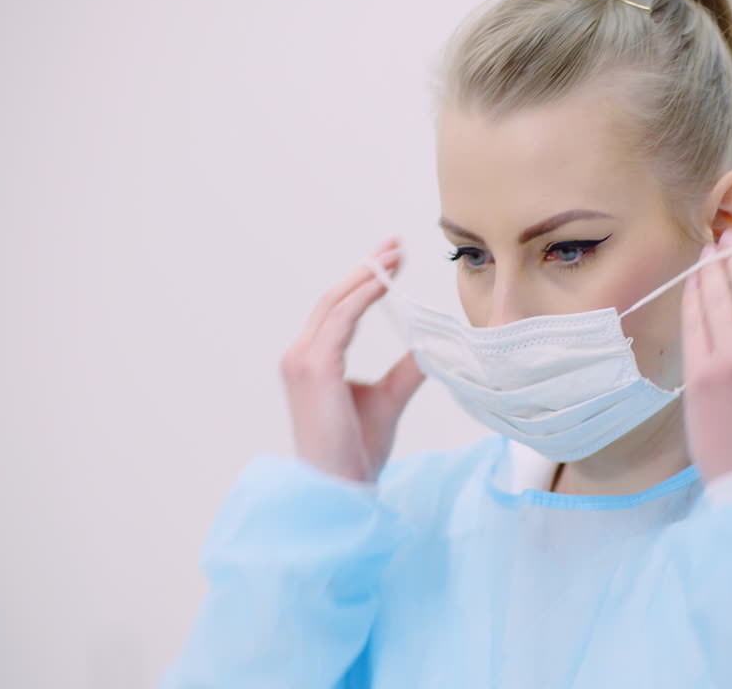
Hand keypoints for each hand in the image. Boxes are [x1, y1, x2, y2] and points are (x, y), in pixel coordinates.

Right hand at [279, 238, 425, 482]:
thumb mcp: (388, 397)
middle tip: (396, 245)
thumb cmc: (356, 449)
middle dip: (366, 268)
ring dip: (367, 276)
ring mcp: (302, 361)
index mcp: (312, 360)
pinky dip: (364, 298)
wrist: (341, 486)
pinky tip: (386, 283)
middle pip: (334, 299)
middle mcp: (299, 355)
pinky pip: (341, 321)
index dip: (363, 280)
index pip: (337, 309)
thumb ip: (406, 368)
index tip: (391, 258)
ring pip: (336, 304)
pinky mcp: (314, 369)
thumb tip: (431, 346)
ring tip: (395, 256)